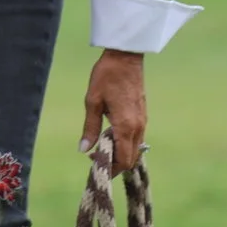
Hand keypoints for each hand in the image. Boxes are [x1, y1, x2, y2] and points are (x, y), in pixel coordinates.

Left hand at [80, 49, 146, 171]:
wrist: (125, 57)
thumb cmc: (106, 76)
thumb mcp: (92, 101)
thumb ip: (90, 128)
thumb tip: (83, 150)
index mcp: (125, 126)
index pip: (123, 160)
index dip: (110, 168)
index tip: (95, 164)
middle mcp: (138, 127)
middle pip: (131, 159)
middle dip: (115, 164)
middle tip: (96, 157)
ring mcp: (142, 122)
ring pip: (135, 149)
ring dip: (120, 154)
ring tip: (102, 147)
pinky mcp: (143, 116)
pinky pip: (137, 139)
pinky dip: (126, 144)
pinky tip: (111, 136)